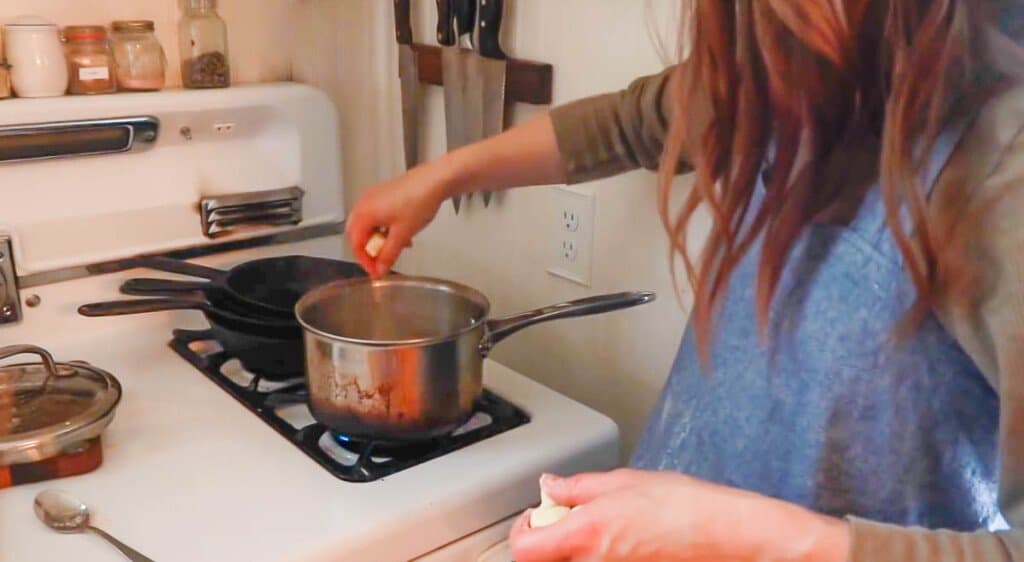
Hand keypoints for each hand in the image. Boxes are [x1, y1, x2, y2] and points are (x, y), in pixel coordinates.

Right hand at [346, 162, 451, 276]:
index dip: (365, 261)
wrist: (434, 181)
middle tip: (381, 263)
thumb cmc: (417, 202)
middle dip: (370, 250)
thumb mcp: (402, 235)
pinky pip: (377, 216)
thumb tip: (380, 269)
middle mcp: (364, 203)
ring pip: (369, 225)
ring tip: (394, 249)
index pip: (356, 244)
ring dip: (379, 240)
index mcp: (364, 214)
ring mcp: (373, 197)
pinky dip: (384, 229)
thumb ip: (388, 255)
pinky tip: (400, 235)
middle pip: (358, 234)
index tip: (376, 272)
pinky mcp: (384, 194)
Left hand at [508, 469, 849, 561]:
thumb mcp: (624, 482)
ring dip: (571, 548)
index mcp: (585, 535)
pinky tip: (616, 541)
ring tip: (595, 529)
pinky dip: (594, 557)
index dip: (522, 530)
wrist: (728, 536)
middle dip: (546, 541)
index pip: (524, 549)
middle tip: (562, 520)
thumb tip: (551, 487)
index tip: (534, 515)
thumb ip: (578, 488)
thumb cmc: (686, 507)